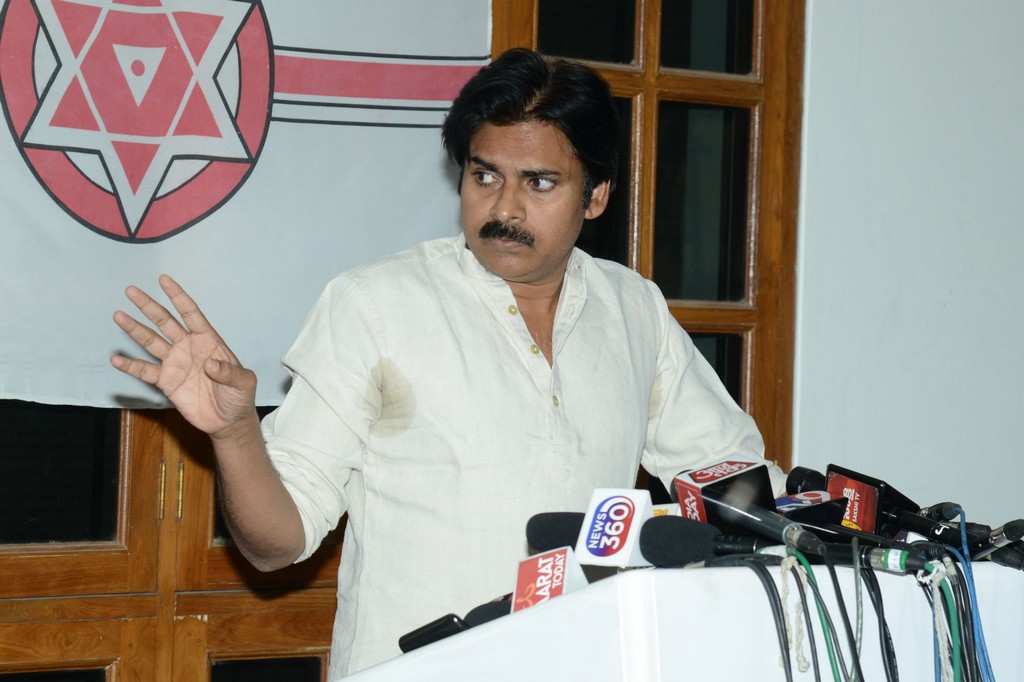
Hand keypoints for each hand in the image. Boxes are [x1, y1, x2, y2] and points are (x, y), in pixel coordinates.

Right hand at [111, 275, 256, 436]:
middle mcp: (188, 347)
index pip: (191, 314)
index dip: (178, 297)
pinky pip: (145, 371)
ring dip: (135, 330)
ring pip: (151, 342)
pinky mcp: (166, 381)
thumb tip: (210, 365)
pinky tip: (116, 359)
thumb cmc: (239, 396)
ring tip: (119, 316)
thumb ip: (230, 372)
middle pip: (165, 322)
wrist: (228, 420)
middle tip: (131, 291)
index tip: (163, 280)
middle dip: (149, 306)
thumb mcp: (243, 382)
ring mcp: (175, 363)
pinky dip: (131, 366)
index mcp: (208, 341)